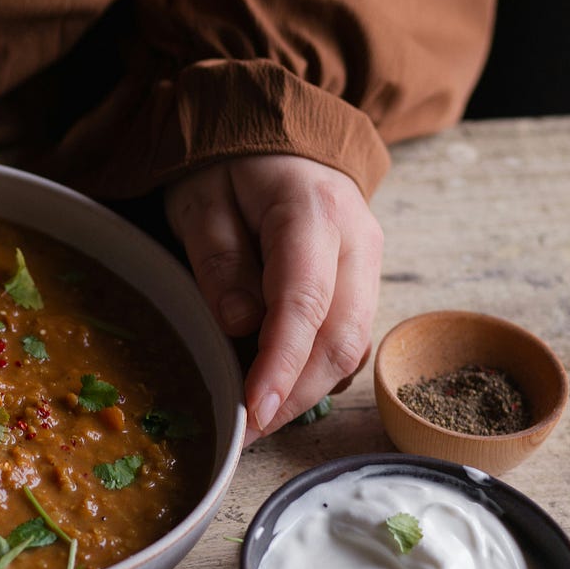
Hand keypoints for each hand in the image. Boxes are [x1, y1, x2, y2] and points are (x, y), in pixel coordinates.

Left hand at [164, 155, 382, 443]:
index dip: (281, 364)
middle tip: (245, 433)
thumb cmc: (229, 165)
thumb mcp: (201, 201)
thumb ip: (218, 260)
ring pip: (352, 346)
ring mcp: (368, 263)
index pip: (304, 302)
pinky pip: (346, 338)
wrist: (277, 135)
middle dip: (294, 395)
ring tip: (254, 421)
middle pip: (341, 337)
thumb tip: (238, 325)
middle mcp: (358, 241)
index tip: (253, 411)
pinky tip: (275, 388)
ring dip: (304, 391)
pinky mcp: (362, 283)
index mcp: (313, 212)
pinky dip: (313, 372)